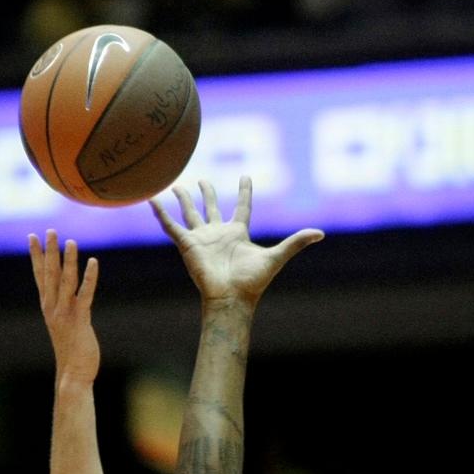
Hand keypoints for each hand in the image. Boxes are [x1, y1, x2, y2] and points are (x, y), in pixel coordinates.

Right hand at [29, 230, 99, 383]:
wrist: (72, 374)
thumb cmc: (71, 352)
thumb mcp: (64, 326)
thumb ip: (63, 309)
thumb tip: (66, 297)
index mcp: (48, 307)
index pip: (40, 276)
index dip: (36, 255)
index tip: (32, 237)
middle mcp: (53, 307)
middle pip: (49, 274)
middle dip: (49, 251)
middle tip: (49, 230)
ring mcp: (64, 313)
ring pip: (65, 281)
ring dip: (68, 260)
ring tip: (70, 241)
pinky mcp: (79, 319)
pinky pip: (85, 294)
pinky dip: (89, 277)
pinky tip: (93, 262)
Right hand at [150, 176, 323, 306]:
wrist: (230, 297)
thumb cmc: (252, 281)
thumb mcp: (276, 256)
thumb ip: (295, 242)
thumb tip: (320, 233)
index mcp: (238, 234)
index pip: (242, 207)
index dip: (244, 192)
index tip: (245, 176)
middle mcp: (219, 234)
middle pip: (212, 208)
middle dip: (207, 194)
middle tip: (202, 180)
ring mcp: (202, 239)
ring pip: (191, 213)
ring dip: (184, 200)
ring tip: (177, 185)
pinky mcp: (187, 245)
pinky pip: (171, 226)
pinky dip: (161, 214)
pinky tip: (152, 201)